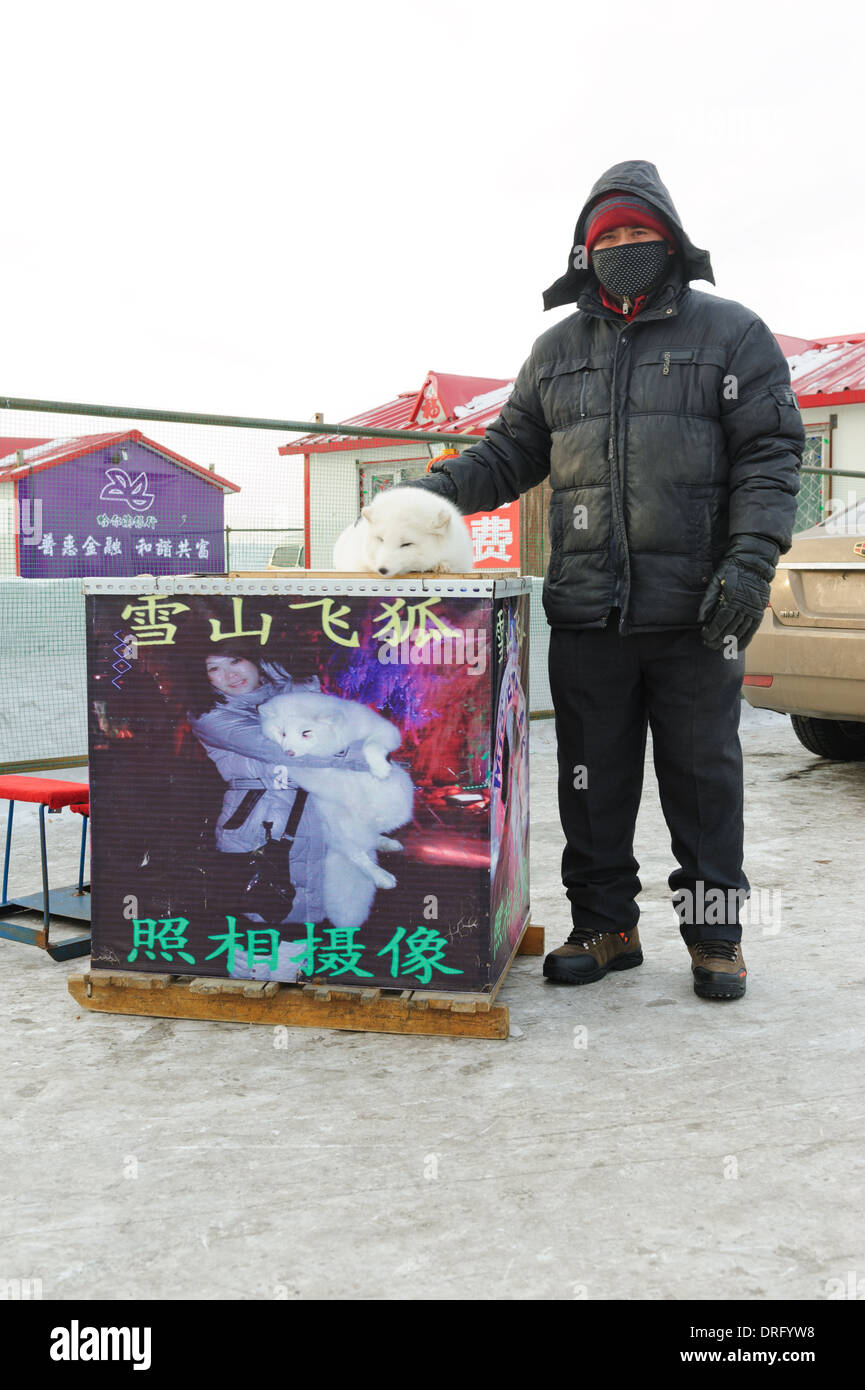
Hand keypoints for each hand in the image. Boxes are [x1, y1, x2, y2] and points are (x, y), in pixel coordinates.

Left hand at [698, 534, 778, 651]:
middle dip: (717, 639)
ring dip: (729, 642)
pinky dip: (745, 640)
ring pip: (741, 631)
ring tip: (718, 647)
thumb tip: (700, 619)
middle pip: (730, 629)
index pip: (720, 621)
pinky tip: (736, 647)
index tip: (704, 635)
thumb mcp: (716, 580)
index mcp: (732, 598)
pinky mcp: (759, 611)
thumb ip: (708, 600)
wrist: (754, 563)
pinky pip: (752, 630)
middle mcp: (745, 606)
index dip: (712, 631)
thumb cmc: (732, 569)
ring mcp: (754, 609)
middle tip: (708, 644)